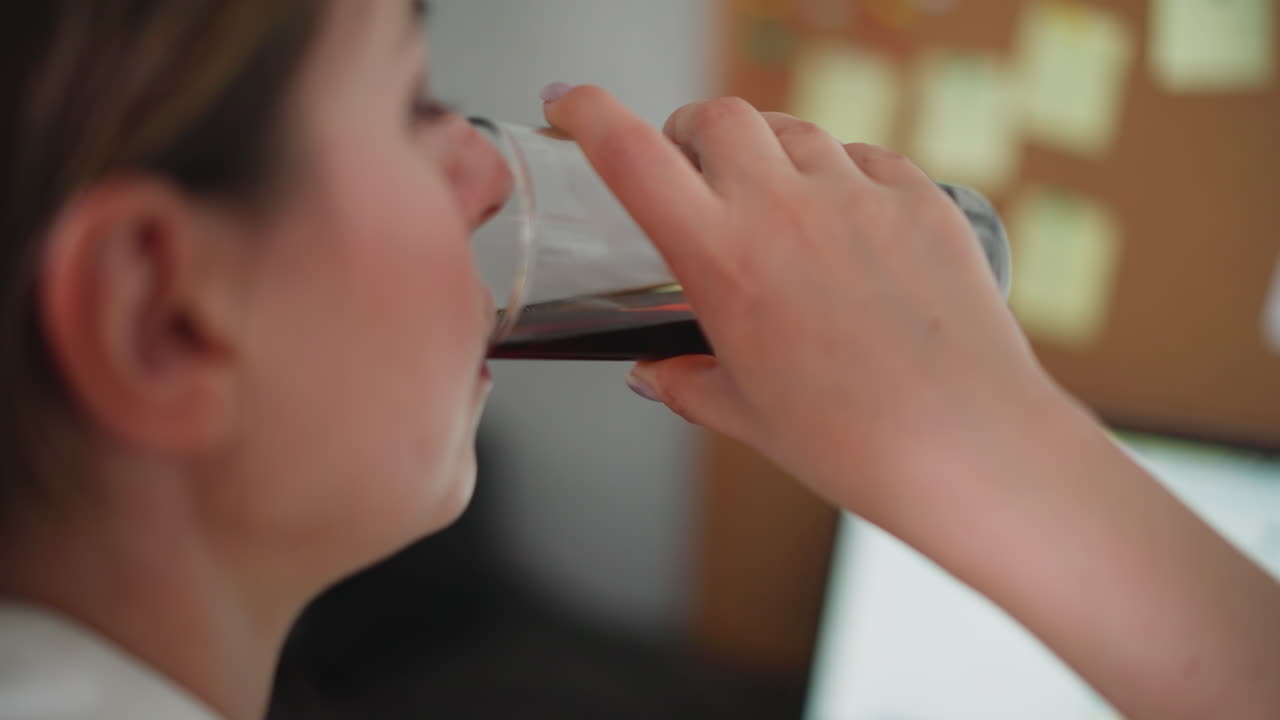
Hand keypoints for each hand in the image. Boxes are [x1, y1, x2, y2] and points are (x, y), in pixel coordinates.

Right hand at [543, 88, 1059, 507]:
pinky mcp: (919, 198)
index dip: (587, 112)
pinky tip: (848, 225)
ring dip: (768, 151)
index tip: (569, 103)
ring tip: (778, 205)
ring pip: (792, 129)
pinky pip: (866, 158)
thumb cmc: (852, 442)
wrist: (964, 445)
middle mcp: (784, 210)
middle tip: (695, 170)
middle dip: (692, 132)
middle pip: (716, 114)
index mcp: (722, 261)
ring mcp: (857, 196)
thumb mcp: (745, 414)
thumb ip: (684, 382)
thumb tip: (651, 372)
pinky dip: (842, 176)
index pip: (631, 153)